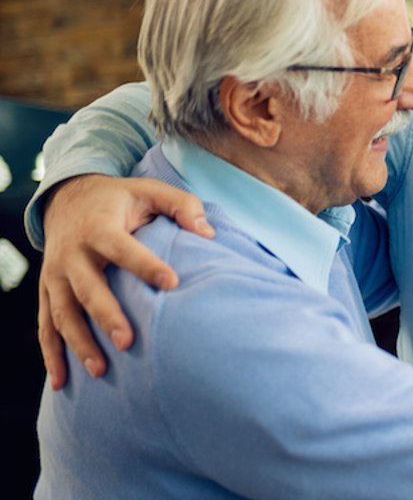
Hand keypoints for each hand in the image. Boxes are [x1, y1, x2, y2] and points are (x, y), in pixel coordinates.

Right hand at [38, 174, 213, 389]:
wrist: (67, 198)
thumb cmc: (120, 199)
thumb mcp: (150, 189)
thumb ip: (182, 205)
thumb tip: (208, 233)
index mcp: (99, 228)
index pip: (123, 248)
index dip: (146, 265)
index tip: (172, 283)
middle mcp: (72, 254)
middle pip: (88, 289)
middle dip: (106, 316)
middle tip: (129, 342)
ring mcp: (55, 276)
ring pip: (63, 314)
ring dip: (79, 343)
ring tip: (100, 371)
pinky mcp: (48, 292)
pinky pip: (46, 326)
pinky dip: (51, 354)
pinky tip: (62, 381)